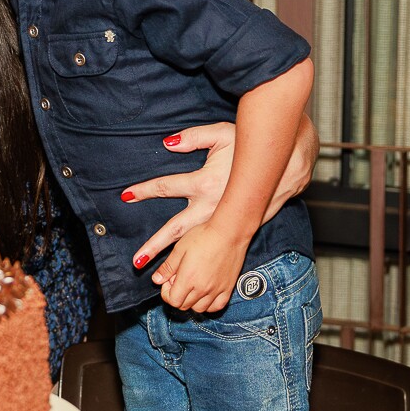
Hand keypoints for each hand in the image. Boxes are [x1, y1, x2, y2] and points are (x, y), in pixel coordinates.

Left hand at [122, 118, 316, 273]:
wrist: (285, 164)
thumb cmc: (250, 146)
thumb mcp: (222, 134)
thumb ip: (194, 136)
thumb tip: (168, 142)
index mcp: (205, 182)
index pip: (166, 186)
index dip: (144, 190)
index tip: (124, 195)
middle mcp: (212, 205)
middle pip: (177, 229)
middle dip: (156, 245)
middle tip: (137, 262)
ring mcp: (224, 219)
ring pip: (194, 243)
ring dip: (175, 260)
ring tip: (156, 277)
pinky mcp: (237, 226)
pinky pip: (212, 245)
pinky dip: (198, 259)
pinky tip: (188, 272)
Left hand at [152, 221, 245, 312]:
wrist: (230, 232)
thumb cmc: (203, 236)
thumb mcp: (179, 248)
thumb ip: (167, 267)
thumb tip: (156, 280)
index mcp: (188, 279)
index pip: (172, 300)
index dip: (166, 293)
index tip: (168, 281)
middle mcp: (202, 289)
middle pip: (184, 306)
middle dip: (177, 296)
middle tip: (179, 280)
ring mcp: (217, 290)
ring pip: (199, 309)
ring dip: (191, 301)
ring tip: (191, 285)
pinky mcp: (228, 288)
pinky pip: (217, 307)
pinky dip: (208, 305)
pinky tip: (205, 293)